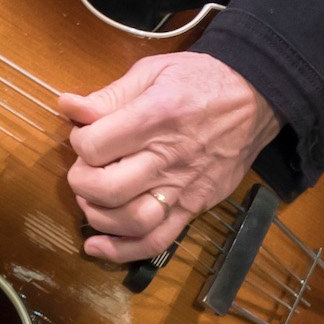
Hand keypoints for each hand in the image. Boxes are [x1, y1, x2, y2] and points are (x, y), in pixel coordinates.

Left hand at [58, 53, 282, 263]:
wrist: (255, 99)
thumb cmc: (200, 79)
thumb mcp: (153, 71)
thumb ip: (110, 95)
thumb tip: (68, 106)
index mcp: (155, 118)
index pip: (96, 146)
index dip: (79, 142)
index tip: (85, 133)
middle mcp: (168, 158)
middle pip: (108, 188)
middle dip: (81, 182)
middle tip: (84, 169)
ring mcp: (184, 188)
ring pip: (131, 221)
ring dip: (98, 216)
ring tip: (90, 200)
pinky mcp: (195, 207)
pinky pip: (158, 241)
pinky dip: (123, 251)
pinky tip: (97, 246)